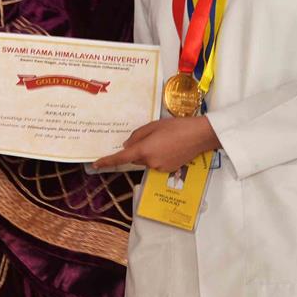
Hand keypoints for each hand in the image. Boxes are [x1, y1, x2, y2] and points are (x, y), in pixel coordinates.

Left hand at [93, 116, 218, 171]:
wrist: (200, 136)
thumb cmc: (176, 126)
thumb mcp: (153, 126)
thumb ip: (137, 136)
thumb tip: (127, 145)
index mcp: (143, 150)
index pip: (120, 158)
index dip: (107, 161)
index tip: (96, 164)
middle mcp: (150, 162)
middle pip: (135, 158)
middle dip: (137, 148)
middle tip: (151, 135)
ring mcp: (160, 168)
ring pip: (146, 160)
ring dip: (149, 151)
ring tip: (164, 138)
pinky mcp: (169, 169)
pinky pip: (156, 162)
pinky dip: (158, 155)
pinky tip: (170, 145)